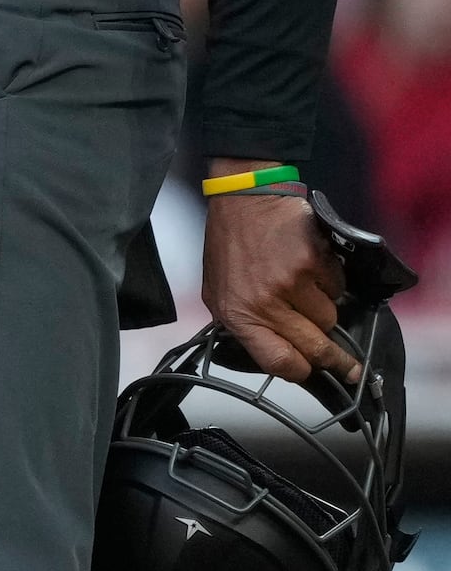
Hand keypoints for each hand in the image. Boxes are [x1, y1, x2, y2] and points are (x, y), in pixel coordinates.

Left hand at [202, 162, 354, 384]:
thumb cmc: (230, 246)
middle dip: (336, 360)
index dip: (300, 371)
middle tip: (350, 367)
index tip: (312, 371)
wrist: (242, 198)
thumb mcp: (219, 291)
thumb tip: (280, 354)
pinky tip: (310, 266)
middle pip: (315, 348)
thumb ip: (245, 323)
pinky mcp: (315, 260)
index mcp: (237, 313)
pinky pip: (338, 288)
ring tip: (304, 287)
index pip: (278, 362)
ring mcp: (292, 281)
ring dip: (324, 309)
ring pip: (330, 318)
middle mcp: (265, 301)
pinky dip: (330, 282)